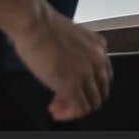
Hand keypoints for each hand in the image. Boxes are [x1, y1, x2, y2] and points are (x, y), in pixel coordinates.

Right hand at [9, 5, 112, 121]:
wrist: (35, 23)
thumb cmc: (43, 25)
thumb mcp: (71, 35)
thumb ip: (76, 50)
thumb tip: (67, 64)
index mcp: (99, 46)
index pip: (103, 74)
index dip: (88, 85)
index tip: (75, 88)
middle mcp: (98, 60)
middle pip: (101, 90)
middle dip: (83, 98)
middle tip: (65, 100)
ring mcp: (86, 74)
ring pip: (92, 103)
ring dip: (74, 108)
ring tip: (57, 107)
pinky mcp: (72, 85)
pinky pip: (79, 109)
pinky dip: (69, 114)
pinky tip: (56, 110)